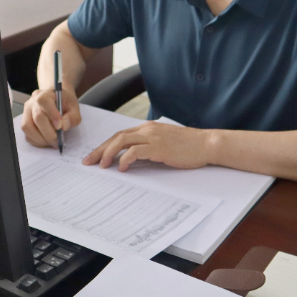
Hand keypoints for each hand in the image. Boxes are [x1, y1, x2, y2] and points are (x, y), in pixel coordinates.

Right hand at [21, 86, 80, 147]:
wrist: (56, 101)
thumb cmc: (65, 103)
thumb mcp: (74, 107)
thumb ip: (73, 117)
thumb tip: (64, 126)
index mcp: (45, 94)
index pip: (44, 102)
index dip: (52, 115)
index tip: (60, 127)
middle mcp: (33, 102)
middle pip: (37, 117)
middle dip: (48, 132)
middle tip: (58, 140)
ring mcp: (26, 113)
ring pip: (28, 127)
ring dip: (41, 138)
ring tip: (52, 141)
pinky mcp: (25, 123)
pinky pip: (27, 135)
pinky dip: (37, 141)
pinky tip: (47, 141)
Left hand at [82, 122, 212, 171]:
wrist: (206, 144)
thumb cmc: (189, 146)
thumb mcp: (165, 145)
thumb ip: (148, 149)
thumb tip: (132, 161)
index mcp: (148, 128)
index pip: (120, 135)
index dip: (105, 145)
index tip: (95, 156)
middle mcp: (148, 130)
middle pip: (116, 137)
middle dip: (100, 150)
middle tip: (89, 162)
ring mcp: (153, 137)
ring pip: (122, 141)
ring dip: (109, 153)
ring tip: (102, 166)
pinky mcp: (159, 147)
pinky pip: (136, 151)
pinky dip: (126, 159)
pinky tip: (121, 168)